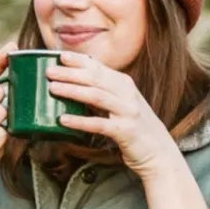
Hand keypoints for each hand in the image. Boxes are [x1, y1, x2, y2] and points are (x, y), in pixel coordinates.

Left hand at [44, 52, 180, 176]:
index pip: (99, 67)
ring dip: (73, 90)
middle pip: (95, 78)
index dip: (79, 60)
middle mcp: (127, 94)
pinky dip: (79, 121)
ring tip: (53, 88)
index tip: (59, 55)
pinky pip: (99, 124)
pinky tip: (63, 120)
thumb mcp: (122, 105)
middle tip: (49, 71)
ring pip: (96, 96)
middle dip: (70, 73)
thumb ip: (104, 94)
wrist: (159, 153)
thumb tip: (77, 87)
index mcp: (125, 85)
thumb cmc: (136, 129)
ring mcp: (127, 112)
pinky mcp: (125, 132)